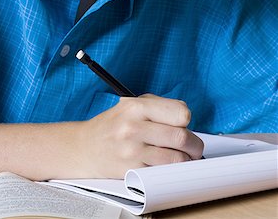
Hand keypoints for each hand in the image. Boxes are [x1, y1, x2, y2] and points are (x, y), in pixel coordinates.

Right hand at [82, 94, 203, 177]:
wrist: (84, 147)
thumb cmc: (112, 125)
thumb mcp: (130, 104)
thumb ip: (158, 106)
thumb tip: (184, 117)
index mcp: (136, 107)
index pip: (180, 112)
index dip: (185, 119)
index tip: (183, 123)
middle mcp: (134, 127)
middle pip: (181, 136)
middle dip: (194, 144)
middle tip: (193, 147)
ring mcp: (132, 151)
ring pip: (176, 158)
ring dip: (186, 160)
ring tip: (183, 157)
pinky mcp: (131, 170)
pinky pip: (163, 172)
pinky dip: (171, 170)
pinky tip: (167, 165)